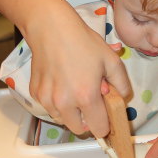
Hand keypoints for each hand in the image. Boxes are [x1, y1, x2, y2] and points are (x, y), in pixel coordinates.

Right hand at [27, 10, 130, 137]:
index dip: (105, 124)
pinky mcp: (35, 93)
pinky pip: (49, 107)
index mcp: (86, 96)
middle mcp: (64, 103)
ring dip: (71, 112)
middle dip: (88, 120)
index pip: (98, 129)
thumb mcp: (111, 60)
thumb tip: (120, 97)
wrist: (51, 28)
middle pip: (79, 129)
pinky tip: (62, 83)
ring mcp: (47, 99)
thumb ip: (121, 83)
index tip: (106, 116)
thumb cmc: (82, 42)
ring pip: (62, 119)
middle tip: (91, 101)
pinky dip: (57, 102)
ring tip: (76, 89)